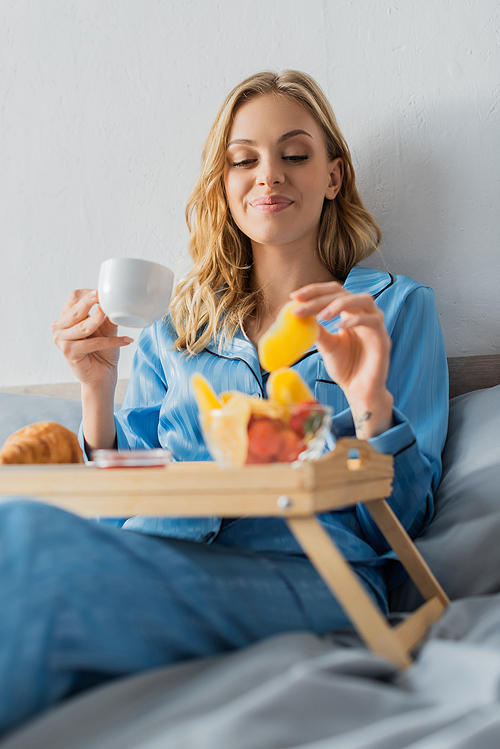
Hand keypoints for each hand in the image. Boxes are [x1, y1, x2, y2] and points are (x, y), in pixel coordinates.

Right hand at [51, 289, 132, 390]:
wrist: (101, 375)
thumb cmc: (103, 351)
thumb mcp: (106, 329)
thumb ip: (107, 316)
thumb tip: (114, 302)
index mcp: (66, 317)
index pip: (74, 297)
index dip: (89, 294)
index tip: (103, 293)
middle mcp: (59, 327)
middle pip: (75, 310)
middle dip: (90, 302)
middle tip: (103, 296)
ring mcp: (62, 340)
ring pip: (84, 327)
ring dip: (100, 321)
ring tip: (115, 318)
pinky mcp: (69, 352)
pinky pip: (93, 343)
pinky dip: (112, 341)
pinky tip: (126, 340)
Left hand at [291, 281, 393, 437]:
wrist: (359, 390)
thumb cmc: (345, 367)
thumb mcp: (326, 346)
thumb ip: (316, 330)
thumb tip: (298, 315)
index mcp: (349, 312)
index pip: (333, 292)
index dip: (314, 291)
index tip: (294, 297)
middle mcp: (363, 313)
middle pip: (343, 293)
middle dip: (319, 298)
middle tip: (299, 306)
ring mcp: (375, 323)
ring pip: (362, 299)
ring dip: (339, 304)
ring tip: (320, 315)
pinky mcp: (383, 337)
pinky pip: (372, 320)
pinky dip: (355, 321)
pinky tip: (339, 327)